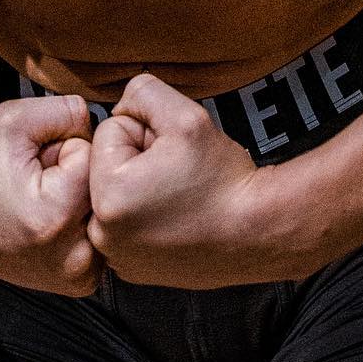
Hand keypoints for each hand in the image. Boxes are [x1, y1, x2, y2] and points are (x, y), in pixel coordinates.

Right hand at [0, 94, 100, 295]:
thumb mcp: (13, 120)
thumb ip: (63, 109)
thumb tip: (96, 121)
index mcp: (57, 214)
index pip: (92, 158)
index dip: (64, 150)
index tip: (39, 163)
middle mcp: (73, 254)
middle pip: (101, 189)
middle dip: (76, 176)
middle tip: (43, 183)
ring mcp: (79, 274)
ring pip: (103, 213)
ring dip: (81, 202)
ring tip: (47, 204)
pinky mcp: (80, 283)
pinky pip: (99, 238)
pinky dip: (81, 226)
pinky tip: (54, 224)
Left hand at [88, 75, 313, 287]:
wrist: (258, 233)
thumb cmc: (225, 180)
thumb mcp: (185, 115)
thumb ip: (142, 92)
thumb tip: (122, 105)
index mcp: (107, 197)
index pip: (110, 131)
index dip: (146, 131)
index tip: (173, 154)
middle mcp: (104, 235)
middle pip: (110, 163)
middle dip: (140, 158)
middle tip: (179, 175)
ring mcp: (118, 257)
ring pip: (118, 192)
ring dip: (142, 186)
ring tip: (179, 195)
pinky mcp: (134, 269)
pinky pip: (128, 222)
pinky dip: (148, 215)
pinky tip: (178, 217)